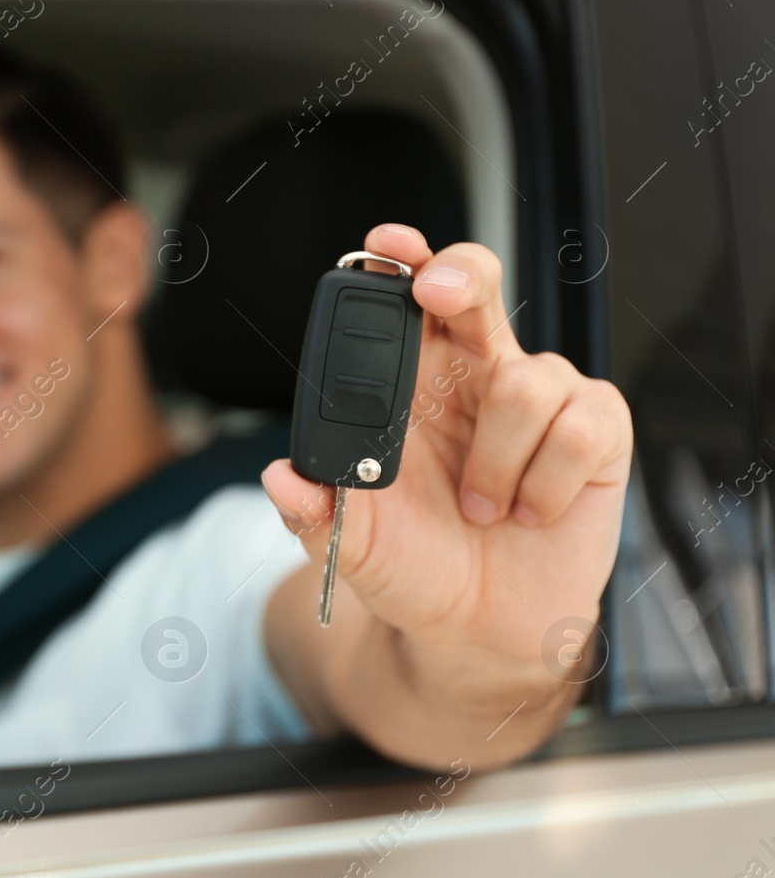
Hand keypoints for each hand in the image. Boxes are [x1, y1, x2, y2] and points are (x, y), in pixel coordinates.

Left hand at [261, 224, 631, 750]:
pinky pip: (579, 427)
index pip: (405, 303)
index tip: (384, 247)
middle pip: (476, 285)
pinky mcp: (596, 434)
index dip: (400, 264)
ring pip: (528, 379)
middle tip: (438, 294)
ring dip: (494, 460)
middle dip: (461, 274)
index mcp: (410, 385)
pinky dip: (544, 482)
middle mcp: (474, 377)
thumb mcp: (351, 544)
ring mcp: (541, 399)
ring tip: (481, 508)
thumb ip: (313, 510)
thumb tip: (281, 477)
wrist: (476, 630)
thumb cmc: (415, 566)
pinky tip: (528, 512)